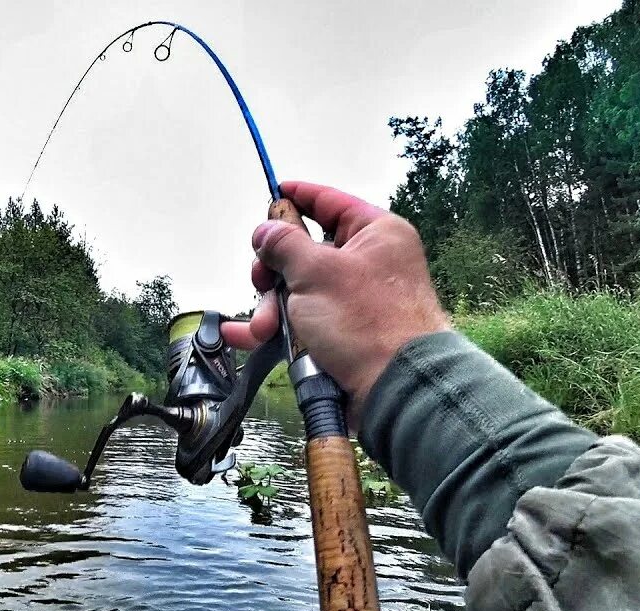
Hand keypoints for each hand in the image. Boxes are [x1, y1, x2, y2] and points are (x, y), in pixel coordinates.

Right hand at [221, 181, 449, 422]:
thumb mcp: (315, 271)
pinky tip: (245, 335)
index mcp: (375, 234)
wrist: (395, 388)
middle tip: (262, 282)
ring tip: (262, 329)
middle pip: (304, 251)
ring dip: (271, 308)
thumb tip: (265, 230)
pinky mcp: (343, 332)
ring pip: (297, 289)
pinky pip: (301, 320)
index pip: (330, 202)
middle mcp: (368, 262)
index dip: (297, 196)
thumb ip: (283, 244)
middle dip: (273, 271)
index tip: (272, 193)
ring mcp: (355, 299)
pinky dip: (276, 327)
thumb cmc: (368, 323)